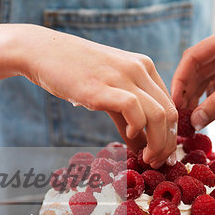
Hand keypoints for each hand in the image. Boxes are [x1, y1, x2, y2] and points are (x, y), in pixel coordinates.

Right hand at [21, 25, 176, 167]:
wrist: (43, 51)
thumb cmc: (77, 75)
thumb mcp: (111, 94)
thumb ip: (129, 120)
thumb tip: (142, 148)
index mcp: (145, 68)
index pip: (171, 106)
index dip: (171, 135)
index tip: (164, 155)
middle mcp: (139, 69)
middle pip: (170, 114)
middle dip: (168, 144)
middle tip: (158, 162)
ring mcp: (123, 76)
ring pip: (158, 115)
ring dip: (157, 143)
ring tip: (147, 158)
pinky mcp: (104, 85)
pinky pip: (133, 109)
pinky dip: (136, 128)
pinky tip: (129, 134)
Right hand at [171, 24, 214, 129]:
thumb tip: (195, 122)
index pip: (193, 57)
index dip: (180, 80)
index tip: (174, 103)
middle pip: (199, 70)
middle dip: (188, 91)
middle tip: (181, 115)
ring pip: (209, 81)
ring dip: (199, 98)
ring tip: (192, 118)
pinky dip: (213, 101)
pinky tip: (207, 114)